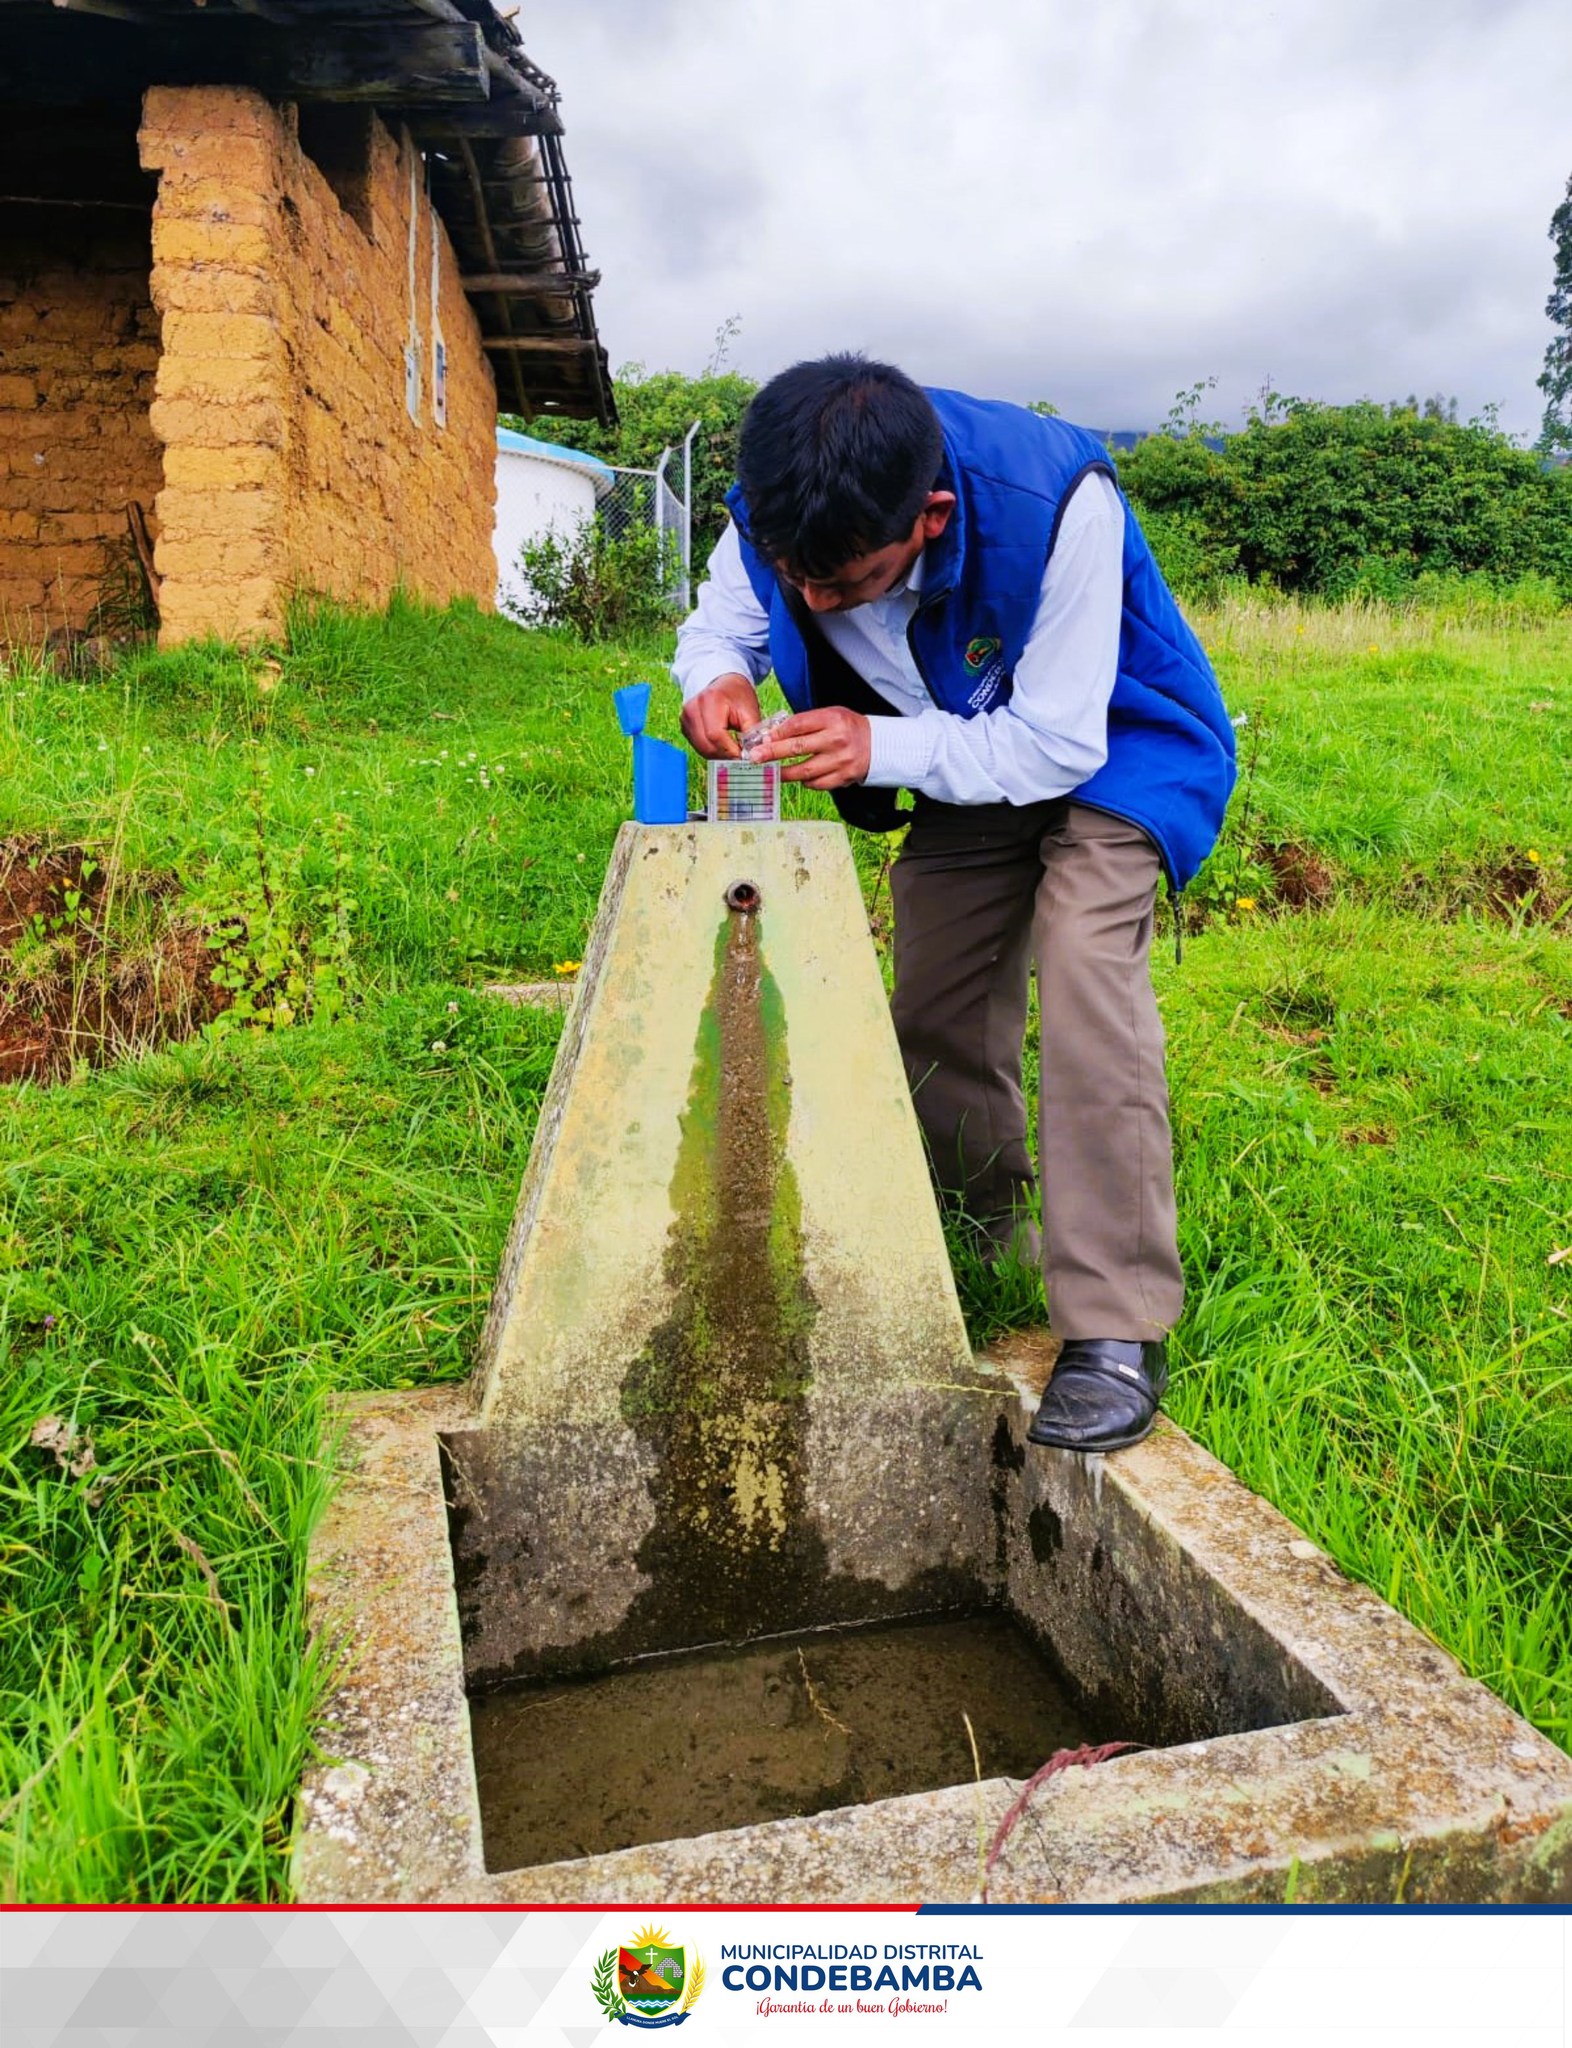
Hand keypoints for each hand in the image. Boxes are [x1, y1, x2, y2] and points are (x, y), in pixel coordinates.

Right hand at [680, 674, 761, 758]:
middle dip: (725, 755)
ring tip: (733, 751)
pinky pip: (698, 747)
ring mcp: (685, 718)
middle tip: (740, 757)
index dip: (730, 750)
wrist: (724, 684)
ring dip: (719, 755)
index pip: (716, 735)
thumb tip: (752, 755)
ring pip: (701, 749)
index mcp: (709, 700)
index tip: (744, 757)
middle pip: (706, 745)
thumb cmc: (738, 695)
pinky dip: (712, 751)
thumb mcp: (750, 711)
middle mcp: (692, 709)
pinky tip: (723, 746)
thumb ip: (752, 734)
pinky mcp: (685, 726)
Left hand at [753, 706, 871, 788]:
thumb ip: (805, 724)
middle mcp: (836, 740)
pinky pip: (817, 783)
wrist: (879, 745)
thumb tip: (774, 735)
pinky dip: (805, 781)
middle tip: (755, 758)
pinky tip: (800, 777)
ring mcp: (840, 761)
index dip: (777, 733)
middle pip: (797, 748)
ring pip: (804, 770)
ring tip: (771, 773)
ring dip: (784, 773)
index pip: (798, 725)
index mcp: (832, 720)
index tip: (762, 740)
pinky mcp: (844, 777)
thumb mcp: (830, 716)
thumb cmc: (848, 728)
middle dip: (772, 753)